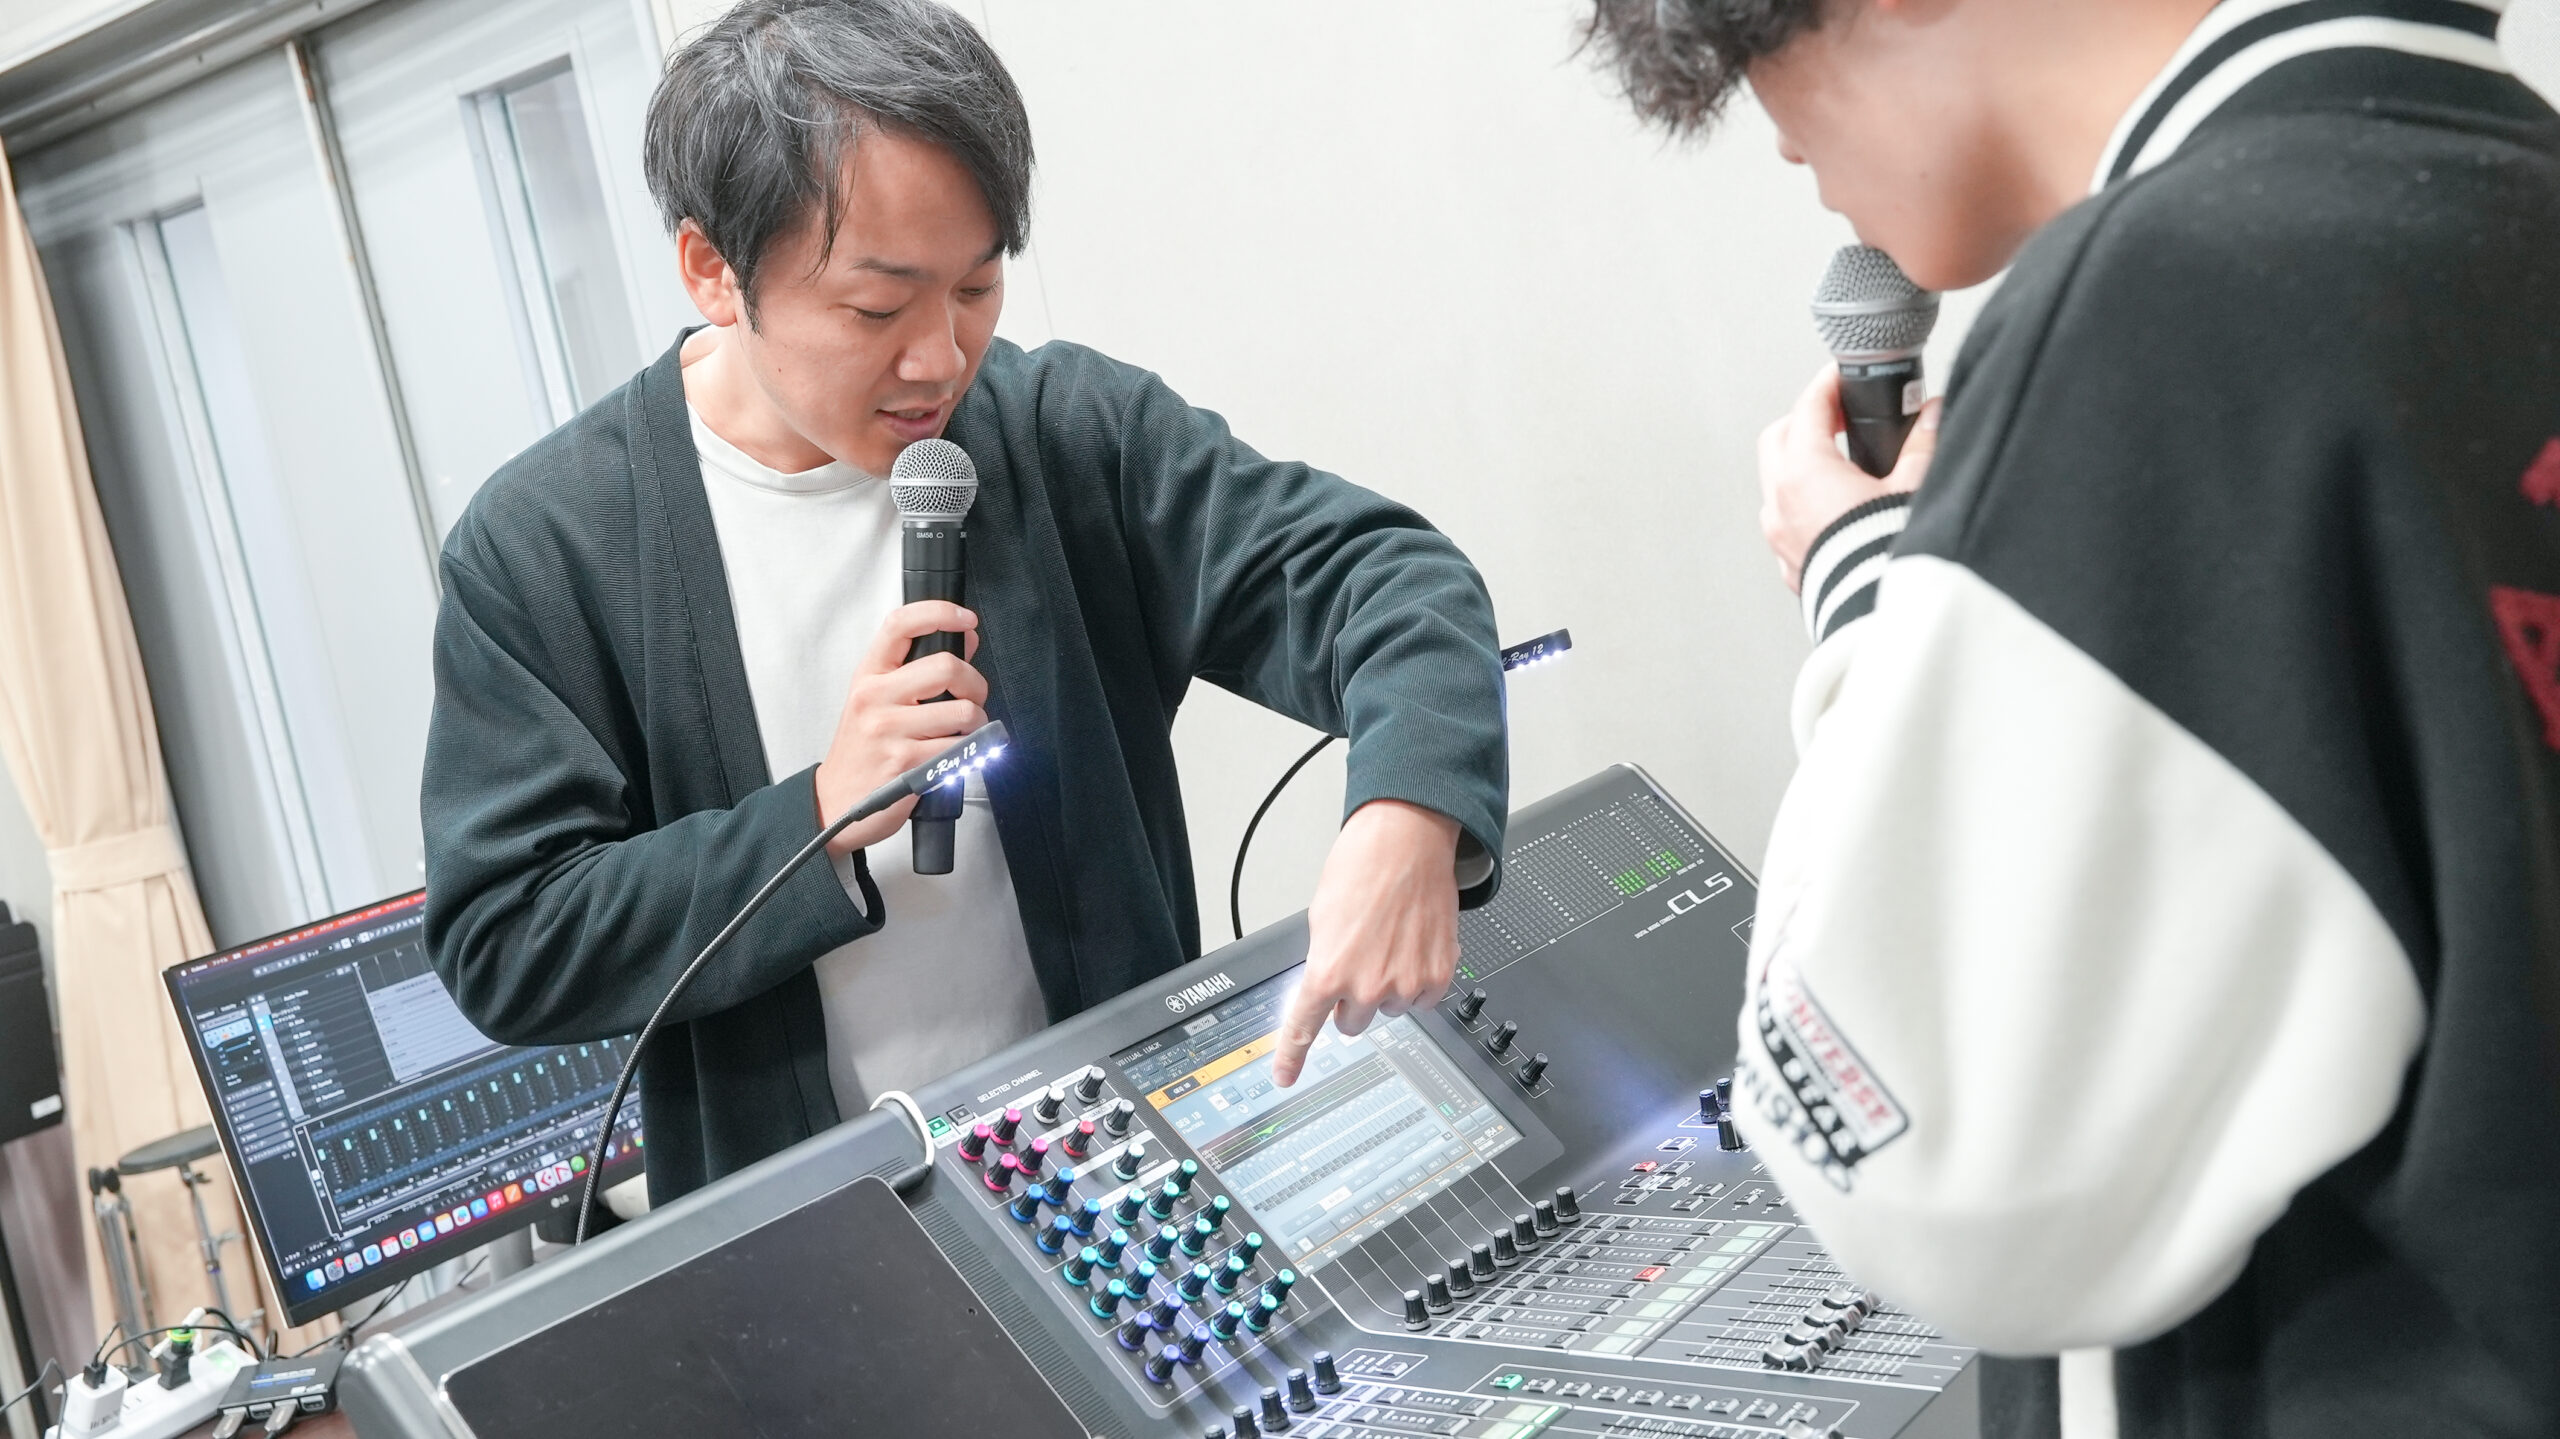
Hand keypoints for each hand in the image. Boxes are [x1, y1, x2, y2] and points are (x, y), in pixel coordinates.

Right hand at [813, 602, 986, 854]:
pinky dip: (968, 752)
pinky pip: (959, 747)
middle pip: (946, 666)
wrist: (836, 801)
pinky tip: (954, 755)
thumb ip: (918, 668)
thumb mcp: (878, 700)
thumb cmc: (862, 750)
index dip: (940, 612)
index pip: (900, 624)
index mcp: (869, 675)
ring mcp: (889, 730)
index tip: (966, 620)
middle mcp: (874, 697)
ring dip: (976, 723)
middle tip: (972, 697)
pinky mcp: (906, 763)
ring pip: (963, 711)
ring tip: (963, 731)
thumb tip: (965, 639)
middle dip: (975, 683)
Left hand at [1270, 800, 1461, 1086]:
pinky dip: (1419, 980)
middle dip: (1353, 999)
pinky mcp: (1438, 976)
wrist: (1407, 842)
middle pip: (1352, 1022)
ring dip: (1389, 986)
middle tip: (1361, 961)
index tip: (1285, 1077)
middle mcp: (1367, 986)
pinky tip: (1414, 946)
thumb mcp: (1322, 919)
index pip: (1304, 1027)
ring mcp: (1406, 985)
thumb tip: (1328, 983)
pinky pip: (1424, 998)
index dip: (1291, 1058)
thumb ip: (1324, 962)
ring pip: (1391, 1009)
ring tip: (1391, 941)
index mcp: (1328, 972)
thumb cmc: (1362, 868)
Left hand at [1757, 364, 1940, 592]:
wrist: (1884, 617)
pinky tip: (1837, 504)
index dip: (1828, 385)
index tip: (1843, 374)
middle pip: (1779, 439)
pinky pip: (1786, 518)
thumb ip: (1923, 442)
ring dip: (1802, 462)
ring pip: (1777, 481)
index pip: (1808, 409)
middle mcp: (1781, 503)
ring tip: (1842, 459)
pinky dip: (1804, 501)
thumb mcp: (1915, 487)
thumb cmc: (1893, 555)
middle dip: (1807, 419)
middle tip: (1843, 413)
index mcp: (1804, 475)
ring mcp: (1780, 536)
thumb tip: (1932, 414)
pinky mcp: (1790, 564)